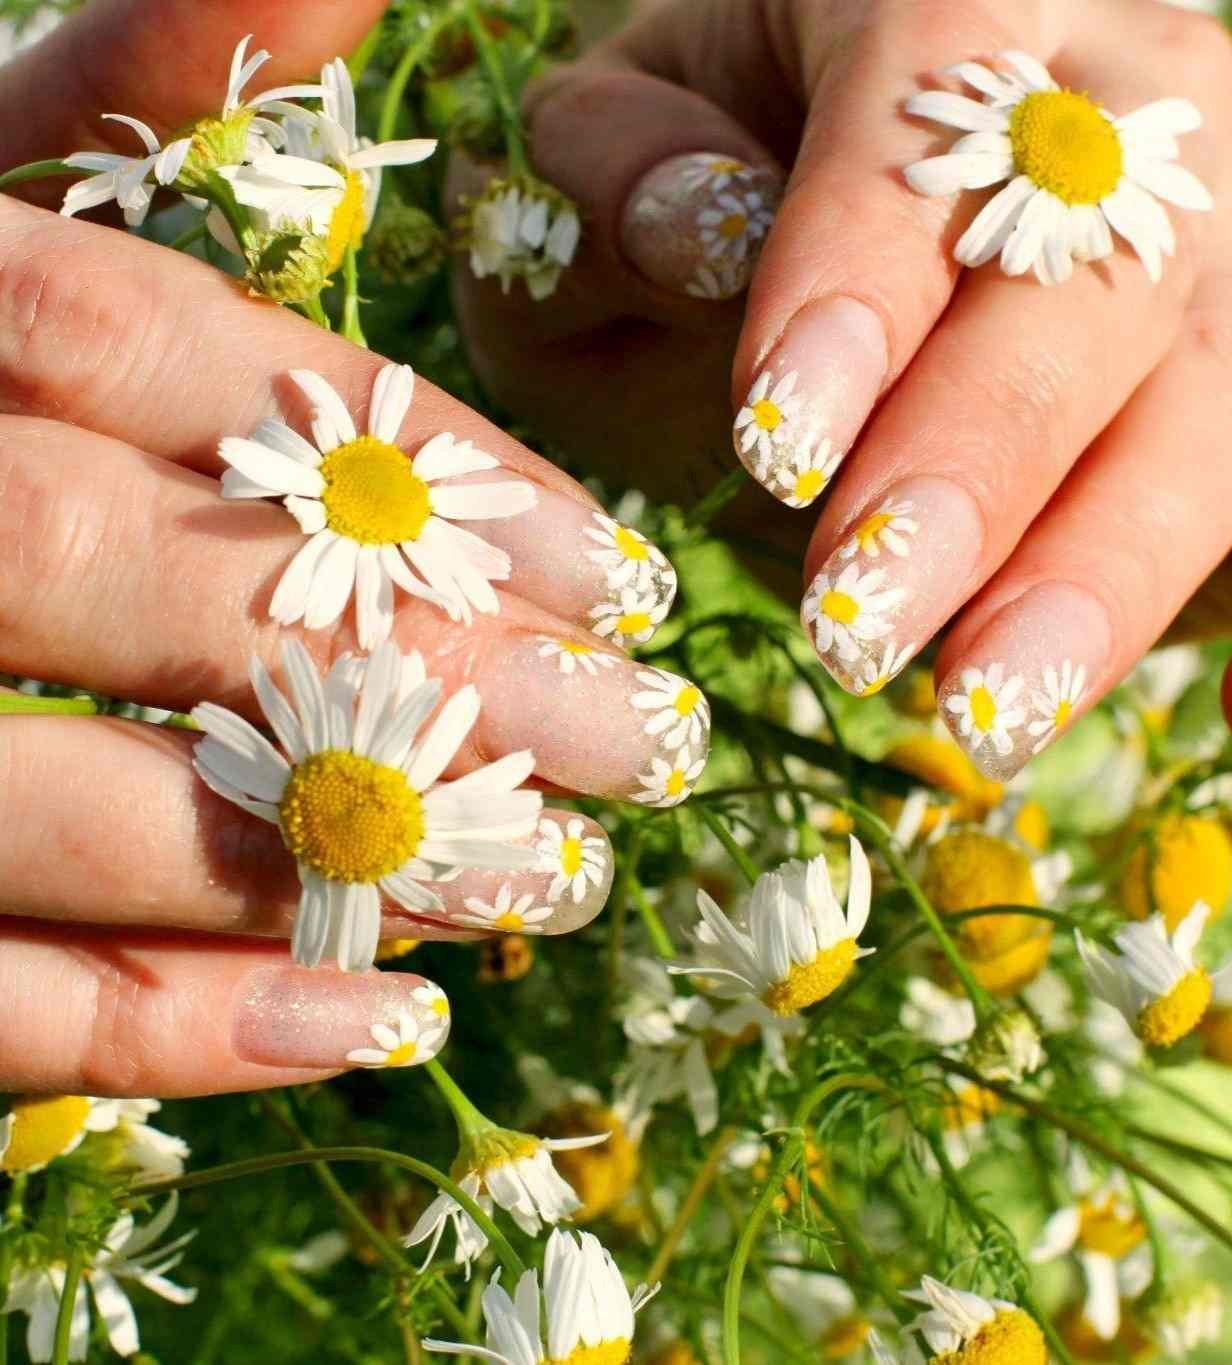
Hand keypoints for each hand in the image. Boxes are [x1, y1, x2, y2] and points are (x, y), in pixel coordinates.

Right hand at [0, 0, 708, 1096]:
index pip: (165, 356)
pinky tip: (377, 1026)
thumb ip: (124, 99)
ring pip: (65, 808)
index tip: (611, 569)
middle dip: (415, 672)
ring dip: (330, 855)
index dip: (411, 465)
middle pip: (145, 581)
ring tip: (543, 879)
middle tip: (632, 742)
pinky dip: (175, 1030)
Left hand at [453, 0, 1231, 783]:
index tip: (778, 447)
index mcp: (956, 10)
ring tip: (985, 712)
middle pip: (1094, 284)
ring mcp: (1222, 267)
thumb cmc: (698, 165)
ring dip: (1101, 577)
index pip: (925, 120)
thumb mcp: (610, 141)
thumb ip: (621, 167)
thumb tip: (690, 226)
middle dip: (978, 467)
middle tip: (858, 616)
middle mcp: (1135, 119)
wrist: (821, 198)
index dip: (857, 285)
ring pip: (1211, 410)